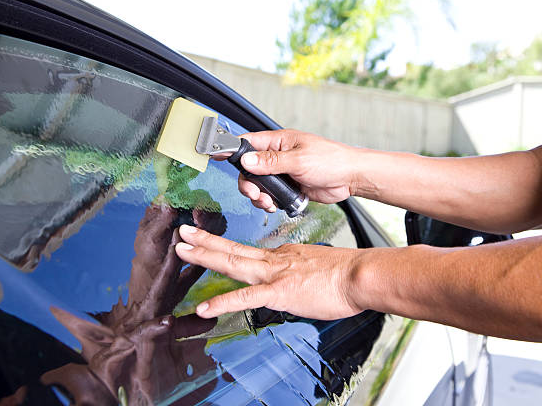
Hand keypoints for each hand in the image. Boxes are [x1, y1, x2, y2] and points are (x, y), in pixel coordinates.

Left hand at [174, 224, 366, 319]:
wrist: (360, 275)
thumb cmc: (345, 273)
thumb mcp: (315, 265)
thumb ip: (298, 271)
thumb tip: (293, 278)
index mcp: (282, 256)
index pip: (247, 251)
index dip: (224, 246)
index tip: (209, 241)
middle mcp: (274, 261)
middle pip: (232, 249)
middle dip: (204, 241)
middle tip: (182, 232)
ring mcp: (274, 275)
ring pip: (232, 263)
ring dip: (204, 256)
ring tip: (181, 250)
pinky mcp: (280, 292)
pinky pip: (246, 298)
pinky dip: (222, 302)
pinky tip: (204, 308)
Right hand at [237, 129, 361, 211]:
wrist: (350, 178)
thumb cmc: (332, 160)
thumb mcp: (298, 160)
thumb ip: (271, 161)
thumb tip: (248, 160)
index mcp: (279, 141)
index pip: (248, 142)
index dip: (233, 150)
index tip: (218, 156)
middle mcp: (278, 156)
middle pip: (249, 168)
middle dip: (248, 183)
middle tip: (254, 193)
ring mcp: (283, 172)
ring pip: (258, 184)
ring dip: (258, 195)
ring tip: (268, 202)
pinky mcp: (289, 186)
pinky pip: (271, 194)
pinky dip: (269, 202)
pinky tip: (276, 205)